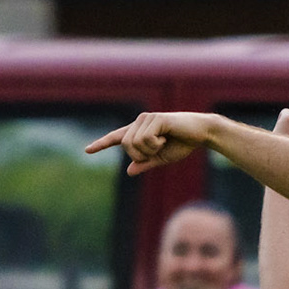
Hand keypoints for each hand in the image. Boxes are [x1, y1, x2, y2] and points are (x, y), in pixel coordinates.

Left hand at [86, 112, 216, 174]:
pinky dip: (156, 144)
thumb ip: (145, 163)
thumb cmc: (183, 144)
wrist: (201, 134)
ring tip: (164, 142)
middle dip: (140, 155)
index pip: (116, 138)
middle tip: (157, 150)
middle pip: (126, 145)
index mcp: (139, 131)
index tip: (87, 150)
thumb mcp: (161, 158)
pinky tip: (166, 137)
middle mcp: (139, 122)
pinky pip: (145, 139)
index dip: (101, 144)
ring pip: (134, 143)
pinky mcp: (155, 118)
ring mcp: (146, 118)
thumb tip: (129, 170)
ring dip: (150, 150)